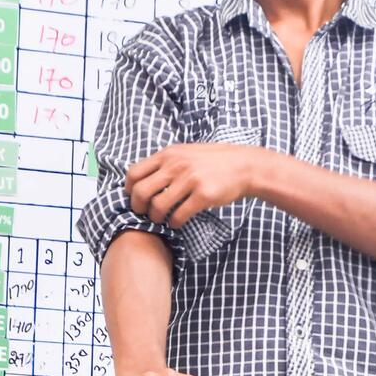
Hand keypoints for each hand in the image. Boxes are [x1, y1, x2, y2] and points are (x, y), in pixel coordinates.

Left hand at [126, 143, 267, 226]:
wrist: (245, 166)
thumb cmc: (215, 161)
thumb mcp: (187, 152)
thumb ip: (167, 162)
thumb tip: (145, 177)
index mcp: (169, 154)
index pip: (134, 173)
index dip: (129, 189)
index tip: (135, 198)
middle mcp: (176, 165)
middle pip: (141, 192)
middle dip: (139, 207)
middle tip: (145, 213)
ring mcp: (190, 180)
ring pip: (158, 206)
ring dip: (156, 218)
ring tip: (162, 219)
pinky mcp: (203, 195)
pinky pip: (179, 215)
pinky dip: (174, 223)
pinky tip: (177, 222)